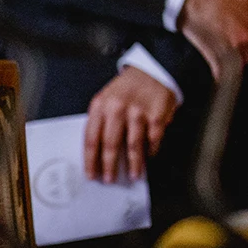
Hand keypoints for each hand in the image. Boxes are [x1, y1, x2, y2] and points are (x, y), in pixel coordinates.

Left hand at [85, 66, 177, 183]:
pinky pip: (153, 138)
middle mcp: (117, 108)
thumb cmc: (128, 87)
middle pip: (110, 145)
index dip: (90, 160)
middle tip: (109, 179)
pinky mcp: (157, 114)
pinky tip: (150, 155)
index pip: (90, 139)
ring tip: (134, 175)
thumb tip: (99, 153)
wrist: (153, 68)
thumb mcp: (107, 99)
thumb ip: (101, 121)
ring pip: (133, 145)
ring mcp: (138, 112)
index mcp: (100, 105)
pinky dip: (152, 150)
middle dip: (109, 166)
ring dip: (134, 164)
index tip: (91, 174)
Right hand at [180, 0, 247, 73]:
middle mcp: (245, 38)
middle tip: (238, 46)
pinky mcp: (212, 53)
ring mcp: (229, 47)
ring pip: (238, 63)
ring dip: (235, 60)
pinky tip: (221, 74)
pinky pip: (221, 71)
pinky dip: (222, 73)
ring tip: (228, 54)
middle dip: (247, 51)